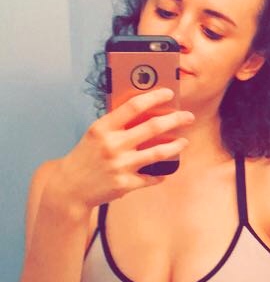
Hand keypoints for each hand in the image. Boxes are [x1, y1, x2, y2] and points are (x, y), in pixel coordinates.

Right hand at [47, 88, 194, 215]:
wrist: (70, 188)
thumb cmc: (85, 156)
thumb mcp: (95, 134)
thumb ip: (116, 124)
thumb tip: (146, 111)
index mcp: (103, 128)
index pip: (133, 106)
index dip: (154, 97)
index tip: (169, 93)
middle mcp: (112, 145)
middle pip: (153, 127)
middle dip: (176, 119)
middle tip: (188, 116)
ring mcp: (120, 165)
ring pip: (158, 153)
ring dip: (176, 146)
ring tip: (184, 142)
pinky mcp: (125, 184)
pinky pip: (151, 177)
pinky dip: (160, 174)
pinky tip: (166, 171)